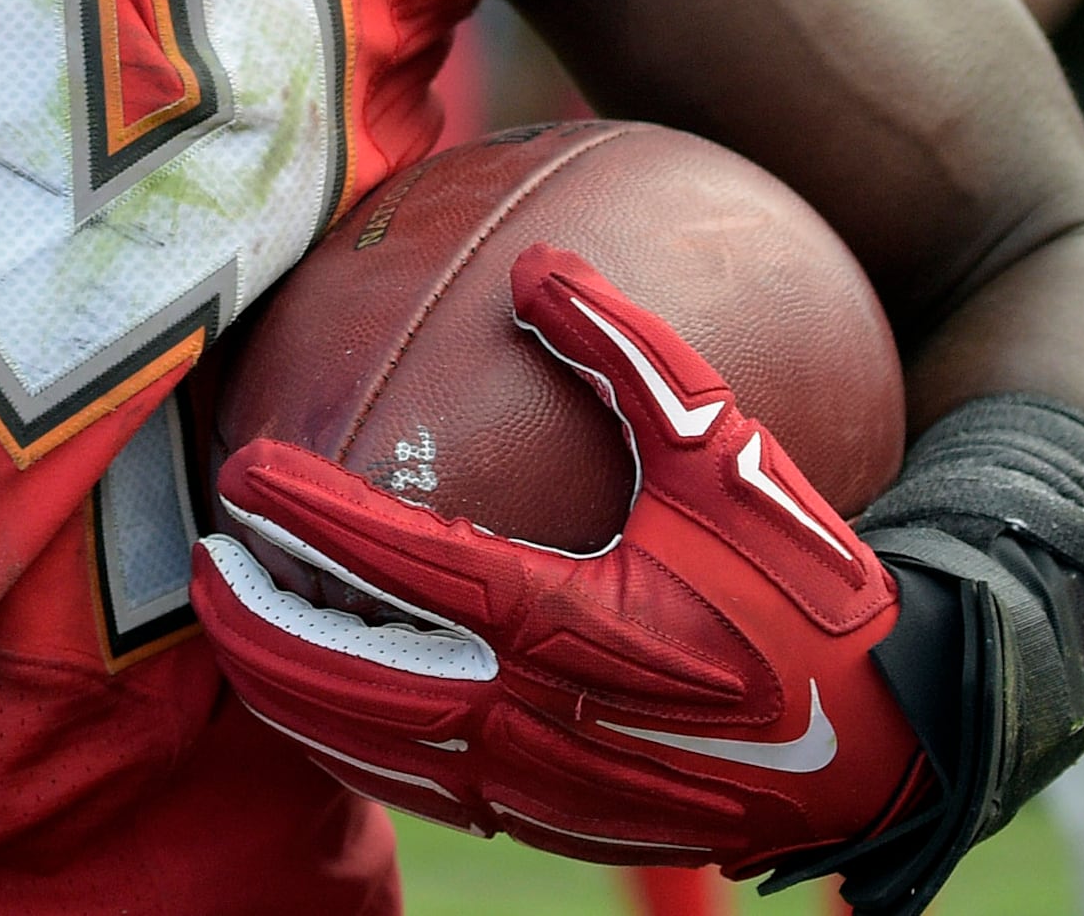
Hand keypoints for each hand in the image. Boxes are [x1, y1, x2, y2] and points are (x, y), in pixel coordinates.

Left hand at [192, 248, 930, 873]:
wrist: (881, 745)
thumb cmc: (806, 588)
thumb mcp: (729, 452)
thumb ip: (628, 352)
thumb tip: (539, 262)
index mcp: (568, 621)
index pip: (396, 564)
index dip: (305, 516)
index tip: (242, 470)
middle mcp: (533, 716)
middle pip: (345, 680)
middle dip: (254, 623)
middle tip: (202, 561)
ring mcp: (535, 784)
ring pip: (366, 749)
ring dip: (285, 692)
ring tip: (235, 631)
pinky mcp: (549, 822)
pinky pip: (419, 787)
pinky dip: (350, 743)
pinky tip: (328, 701)